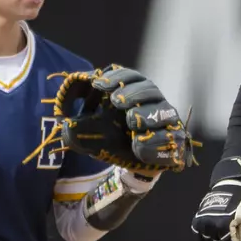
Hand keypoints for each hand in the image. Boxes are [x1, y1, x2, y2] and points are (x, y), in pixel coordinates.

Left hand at [61, 66, 196, 173]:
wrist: (131, 164)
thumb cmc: (113, 139)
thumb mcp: (91, 131)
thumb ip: (78, 126)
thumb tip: (66, 125)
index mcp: (134, 92)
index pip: (130, 76)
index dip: (117, 77)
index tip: (98, 84)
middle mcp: (153, 103)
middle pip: (150, 89)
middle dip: (133, 92)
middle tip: (116, 101)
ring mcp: (166, 122)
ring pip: (165, 111)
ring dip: (148, 113)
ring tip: (131, 120)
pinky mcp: (173, 141)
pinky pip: (171, 138)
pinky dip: (156, 142)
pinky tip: (138, 146)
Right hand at [192, 158, 240, 240]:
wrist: (231, 185)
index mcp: (225, 227)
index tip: (239, 230)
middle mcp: (211, 225)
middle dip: (225, 239)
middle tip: (231, 226)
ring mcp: (203, 222)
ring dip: (214, 237)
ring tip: (221, 225)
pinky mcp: (197, 218)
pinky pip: (197, 235)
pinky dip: (204, 234)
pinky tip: (212, 227)